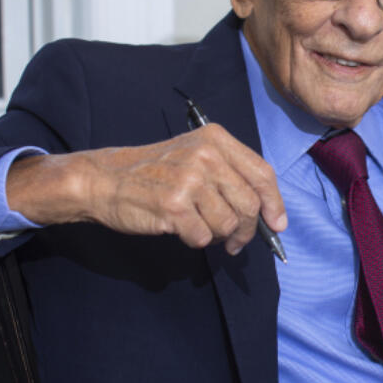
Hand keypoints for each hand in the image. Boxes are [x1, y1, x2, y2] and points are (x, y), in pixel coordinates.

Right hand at [6, 124, 286, 255]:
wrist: (104, 179)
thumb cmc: (154, 172)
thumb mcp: (194, 155)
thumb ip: (229, 173)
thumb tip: (266, 212)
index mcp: (215, 139)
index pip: (262, 173)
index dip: (275, 203)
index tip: (277, 224)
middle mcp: (205, 156)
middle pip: (249, 204)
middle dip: (247, 230)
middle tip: (236, 242)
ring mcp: (189, 180)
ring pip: (228, 225)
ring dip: (218, 236)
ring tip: (201, 229)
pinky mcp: (173, 206)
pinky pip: (203, 237)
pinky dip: (195, 241)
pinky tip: (181, 229)